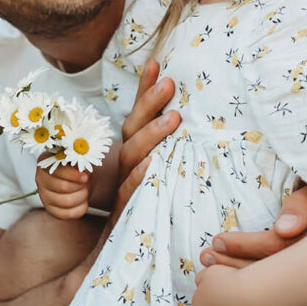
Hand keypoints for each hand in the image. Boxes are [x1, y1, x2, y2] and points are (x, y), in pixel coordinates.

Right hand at [35, 159, 91, 219]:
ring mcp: (44, 196)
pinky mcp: (50, 209)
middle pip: (63, 187)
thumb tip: (79, 163)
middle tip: (86, 183)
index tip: (85, 177)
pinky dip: (80, 208)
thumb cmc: (76, 169)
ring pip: (67, 201)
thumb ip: (76, 161)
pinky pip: (67, 214)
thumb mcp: (76, 161)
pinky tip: (83, 202)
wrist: (78, 180)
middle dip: (80, 186)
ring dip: (82, 196)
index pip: (57, 171)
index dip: (73, 175)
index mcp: (45, 164)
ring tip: (84, 191)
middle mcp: (40, 180)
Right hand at [111, 60, 181, 218]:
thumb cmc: (146, 201)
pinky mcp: (126, 206)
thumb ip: (167, 147)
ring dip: (152, 134)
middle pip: (133, 126)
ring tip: (173, 118)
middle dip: (150, 103)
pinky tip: (153, 164)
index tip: (157, 63)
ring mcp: (124, 181)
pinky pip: (132, 188)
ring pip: (132, 153)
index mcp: (132, 148)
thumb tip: (185, 115)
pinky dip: (141, 176)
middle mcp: (126, 161)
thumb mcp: (158, 171)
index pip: (137, 113)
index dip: (143, 88)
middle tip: (170, 83)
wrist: (120, 242)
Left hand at [200, 187, 306, 305]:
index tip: (216, 242)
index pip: (283, 250)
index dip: (245, 249)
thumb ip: (306, 204)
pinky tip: (251, 290)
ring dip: (252, 285)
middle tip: (206, 260)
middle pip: (284, 278)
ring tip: (217, 273)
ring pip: (293, 295)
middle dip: (238, 270)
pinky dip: (279, 298)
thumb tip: (284, 230)